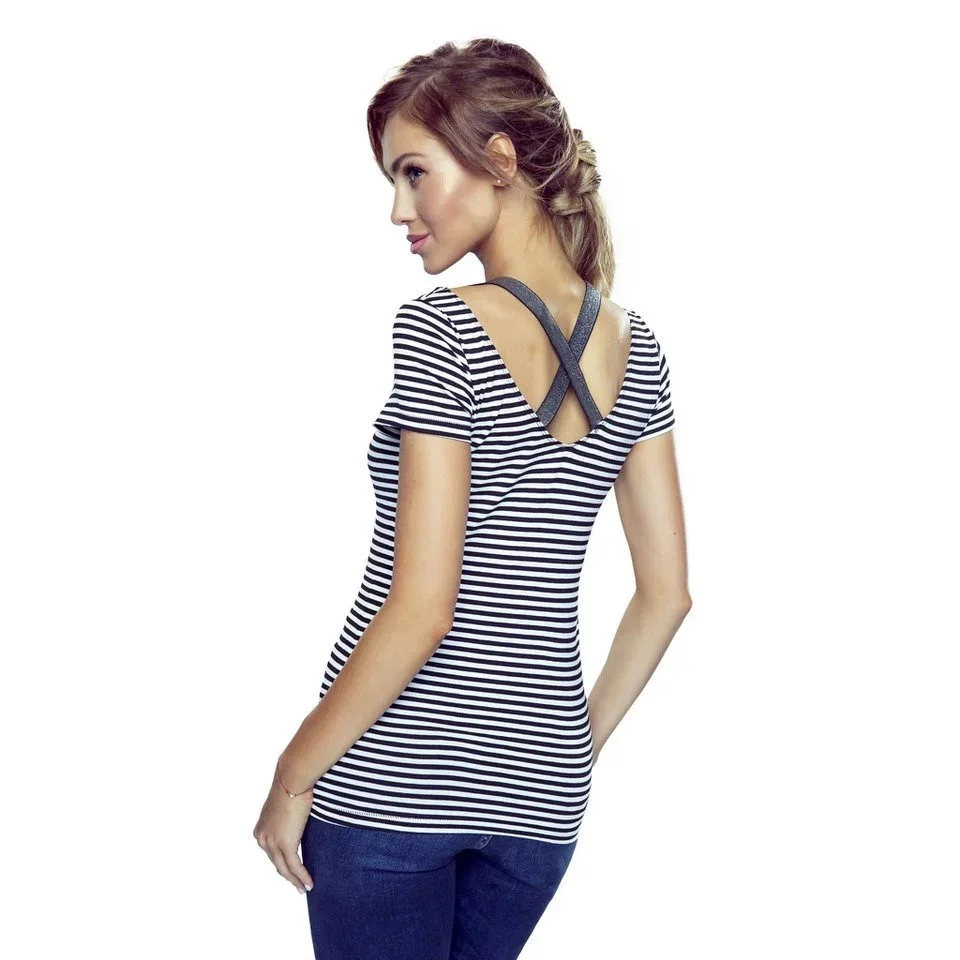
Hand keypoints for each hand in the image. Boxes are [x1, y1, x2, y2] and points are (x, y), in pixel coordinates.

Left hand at [252, 762, 314, 893]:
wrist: (292, 780)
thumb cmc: (293, 786)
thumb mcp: (285, 806)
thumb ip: (288, 819)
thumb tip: (299, 821)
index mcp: (261, 831)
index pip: (272, 853)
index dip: (283, 864)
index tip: (292, 871)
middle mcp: (262, 839)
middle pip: (277, 864)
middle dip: (288, 876)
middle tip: (299, 886)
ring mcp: (272, 843)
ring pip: (285, 869)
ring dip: (296, 881)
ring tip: (305, 888)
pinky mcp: (285, 844)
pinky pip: (295, 866)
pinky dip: (302, 876)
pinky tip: (309, 883)